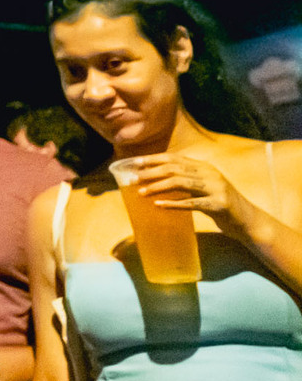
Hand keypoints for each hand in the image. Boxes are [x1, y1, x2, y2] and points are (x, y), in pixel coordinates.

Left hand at [127, 153, 250, 228]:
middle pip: (174, 169)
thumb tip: (154, 178)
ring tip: (141, 192)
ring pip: (181, 183)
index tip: (133, 163)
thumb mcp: (203, 187)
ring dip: (158, 187)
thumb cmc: (220, 204)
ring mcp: (216, 188)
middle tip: (133, 178)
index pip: (174, 158)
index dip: (152, 159)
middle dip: (150, 172)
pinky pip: (192, 203)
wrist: (248, 221)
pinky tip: (159, 205)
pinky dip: (173, 203)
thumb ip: (185, 180)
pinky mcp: (219, 205)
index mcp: (204, 167)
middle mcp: (210, 173)